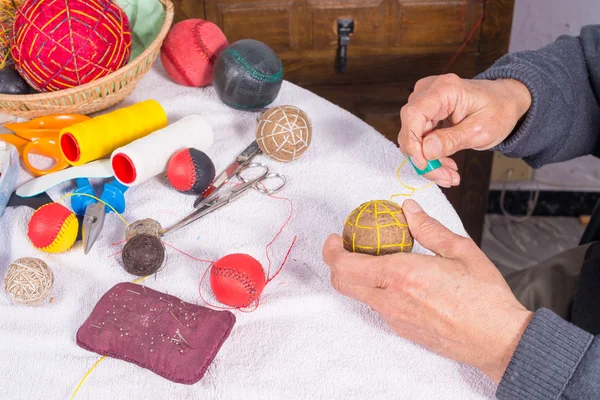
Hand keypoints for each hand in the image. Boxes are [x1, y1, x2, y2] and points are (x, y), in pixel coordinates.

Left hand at [322, 199, 532, 381]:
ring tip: (377, 259)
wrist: (499, 340)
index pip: (345, 265)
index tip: (335, 237)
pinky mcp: (402, 330)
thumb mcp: (459, 251)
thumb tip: (408, 209)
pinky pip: (377, 307)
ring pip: (358, 296)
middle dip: (336, 263)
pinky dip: (375, 289)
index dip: (332, 250)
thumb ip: (428, 228)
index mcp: (401, 275)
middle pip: (342, 283)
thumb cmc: (484, 296)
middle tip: (347, 246)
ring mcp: (394, 318)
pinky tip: (397, 279)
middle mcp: (390, 299)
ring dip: (357, 276)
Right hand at [398, 74, 531, 186]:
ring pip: (413, 138)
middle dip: (424, 158)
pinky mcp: (424, 112)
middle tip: (445, 177)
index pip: (413, 114)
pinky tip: (446, 164)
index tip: (424, 164)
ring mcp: (424, 101)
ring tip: (449, 174)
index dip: (413, 142)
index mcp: (444, 89)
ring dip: (428, 160)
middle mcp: (428, 91)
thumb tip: (425, 151)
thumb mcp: (481, 130)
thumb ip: (452, 140)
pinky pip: (419, 138)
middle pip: (411, 129)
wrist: (504, 101)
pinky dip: (430, 154)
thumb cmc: (498, 110)